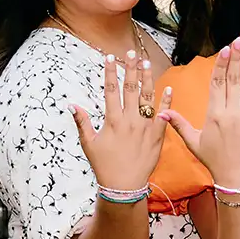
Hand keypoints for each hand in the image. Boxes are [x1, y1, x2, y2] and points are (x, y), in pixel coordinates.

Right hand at [70, 49, 171, 189]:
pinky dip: (167, 101)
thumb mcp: (89, 144)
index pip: (111, 90)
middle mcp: (129, 120)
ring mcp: (145, 127)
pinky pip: (164, 115)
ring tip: (147, 63)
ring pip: (147, 97)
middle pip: (130, 88)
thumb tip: (71, 105)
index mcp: (112, 121)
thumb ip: (82, 122)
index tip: (110, 57)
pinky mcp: (158, 135)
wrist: (124, 186)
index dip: (110, 72)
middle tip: (132, 52)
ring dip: (147, 79)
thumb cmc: (104, 165)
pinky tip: (168, 87)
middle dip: (131, 68)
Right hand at [160, 37, 239, 186]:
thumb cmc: (215, 160)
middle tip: (238, 41)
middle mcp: (232, 112)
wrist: (238, 178)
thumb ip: (178, 124)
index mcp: (214, 114)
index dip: (221, 64)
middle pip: (233, 79)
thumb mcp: (194, 142)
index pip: (217, 83)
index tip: (224, 49)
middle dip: (235, 58)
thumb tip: (160, 112)